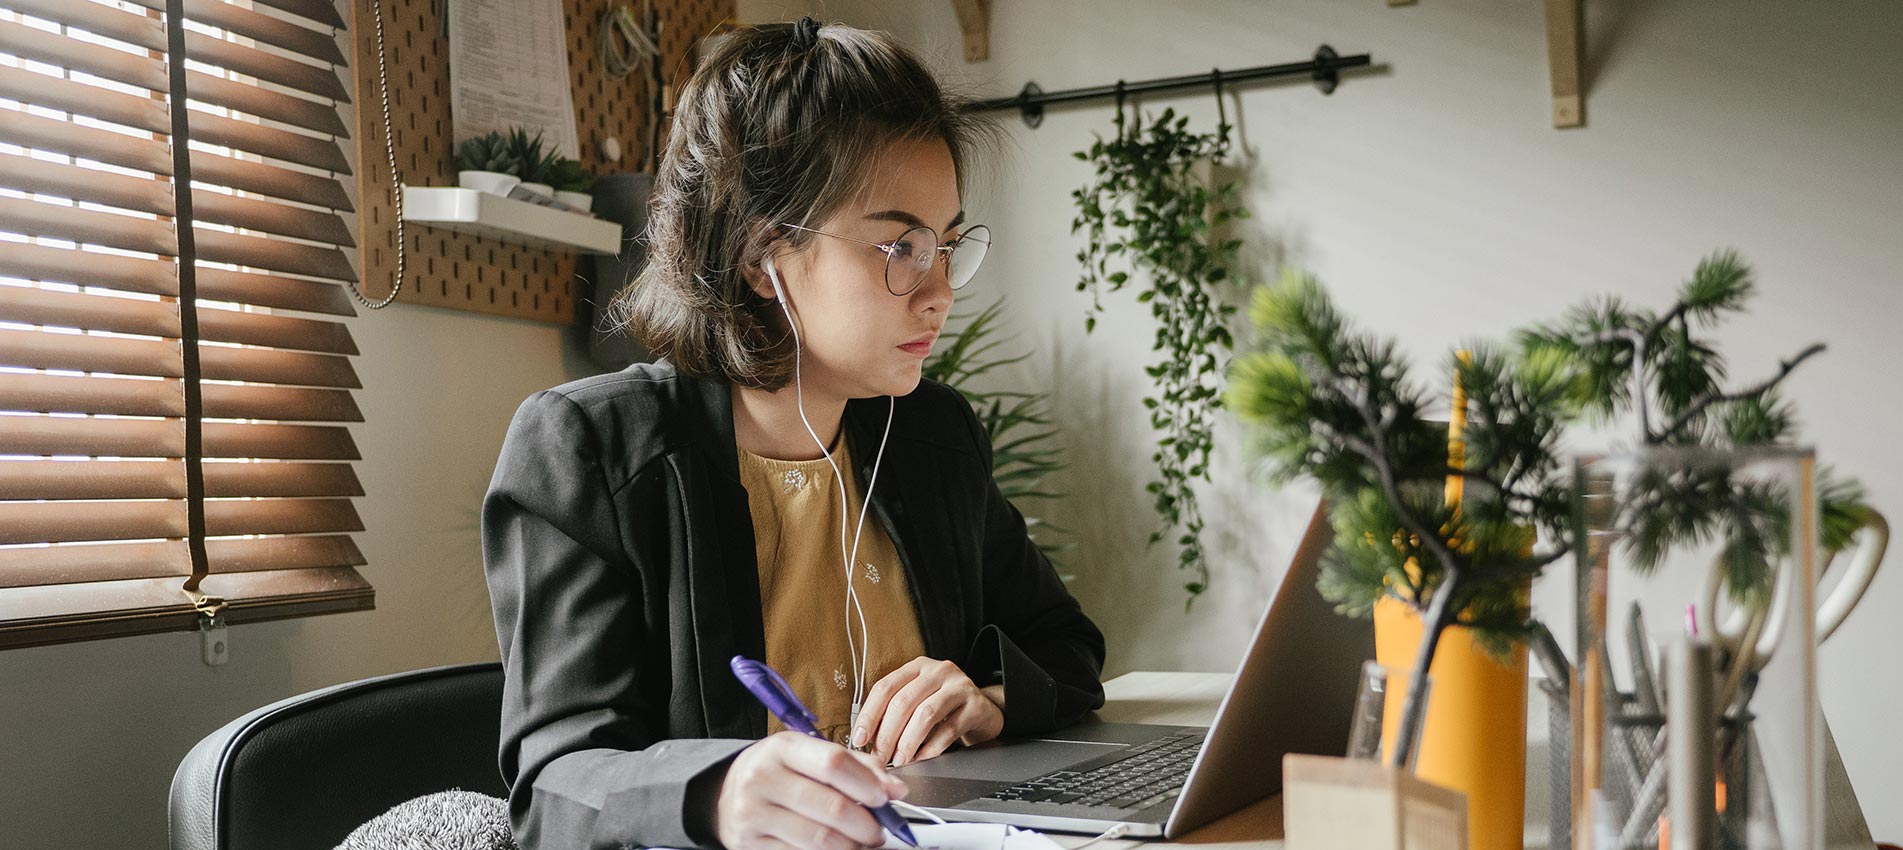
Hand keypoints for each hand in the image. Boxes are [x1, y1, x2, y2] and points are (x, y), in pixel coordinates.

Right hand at [715, 731, 908, 849]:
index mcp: (781, 748)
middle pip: (832, 807)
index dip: (868, 784)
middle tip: (879, 830)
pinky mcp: (749, 844)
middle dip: (867, 824)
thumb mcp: (807, 754)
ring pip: (820, 839)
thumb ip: (855, 766)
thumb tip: (895, 789)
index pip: (834, 763)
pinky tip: (837, 849)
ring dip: (852, 846)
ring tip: (861, 843)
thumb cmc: (776, 771)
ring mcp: (752, 813)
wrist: (726, 794)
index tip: (887, 798)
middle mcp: (762, 778)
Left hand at [853, 657, 1004, 766]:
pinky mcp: (975, 705)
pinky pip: (949, 729)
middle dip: (887, 734)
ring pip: (925, 714)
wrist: (983, 711)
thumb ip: (894, 712)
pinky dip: (932, 747)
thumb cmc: (944, 708)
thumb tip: (866, 739)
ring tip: (900, 760)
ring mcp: (959, 686)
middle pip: (903, 702)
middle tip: (879, 757)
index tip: (860, 738)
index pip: (885, 687)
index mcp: (917, 667)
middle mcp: (938, 671)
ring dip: (908, 742)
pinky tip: (922, 758)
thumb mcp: (918, 701)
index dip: (869, 715)